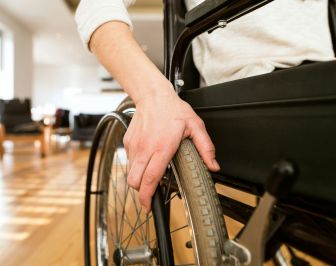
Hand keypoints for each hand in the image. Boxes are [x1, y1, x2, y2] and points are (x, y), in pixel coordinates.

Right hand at [123, 84, 219, 212]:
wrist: (152, 95)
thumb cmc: (173, 110)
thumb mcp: (195, 126)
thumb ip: (205, 148)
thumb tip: (213, 166)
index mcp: (162, 148)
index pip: (150, 178)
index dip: (147, 196)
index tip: (149, 206)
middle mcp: (145, 149)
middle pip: (135, 181)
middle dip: (140, 192)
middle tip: (149, 195)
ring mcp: (134, 146)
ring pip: (130, 173)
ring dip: (138, 179)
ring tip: (149, 176)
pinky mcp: (128, 142)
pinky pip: (129, 161)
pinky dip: (136, 165)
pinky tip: (146, 159)